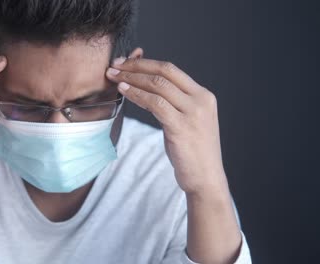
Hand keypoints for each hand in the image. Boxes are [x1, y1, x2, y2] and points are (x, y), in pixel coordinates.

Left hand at [106, 57, 226, 194]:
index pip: (171, 69)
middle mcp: (201, 100)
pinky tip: (124, 91)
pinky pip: (155, 104)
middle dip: (136, 66)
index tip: (125, 62)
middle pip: (164, 72)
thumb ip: (174, 103)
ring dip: (132, 79)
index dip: (145, 63)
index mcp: (203, 95)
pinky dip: (136, 95)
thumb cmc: (192, 151)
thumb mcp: (187, 121)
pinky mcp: (181, 127)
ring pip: (158, 85)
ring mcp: (193, 113)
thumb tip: (147, 86)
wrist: (206, 178)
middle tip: (114, 66)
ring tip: (113, 77)